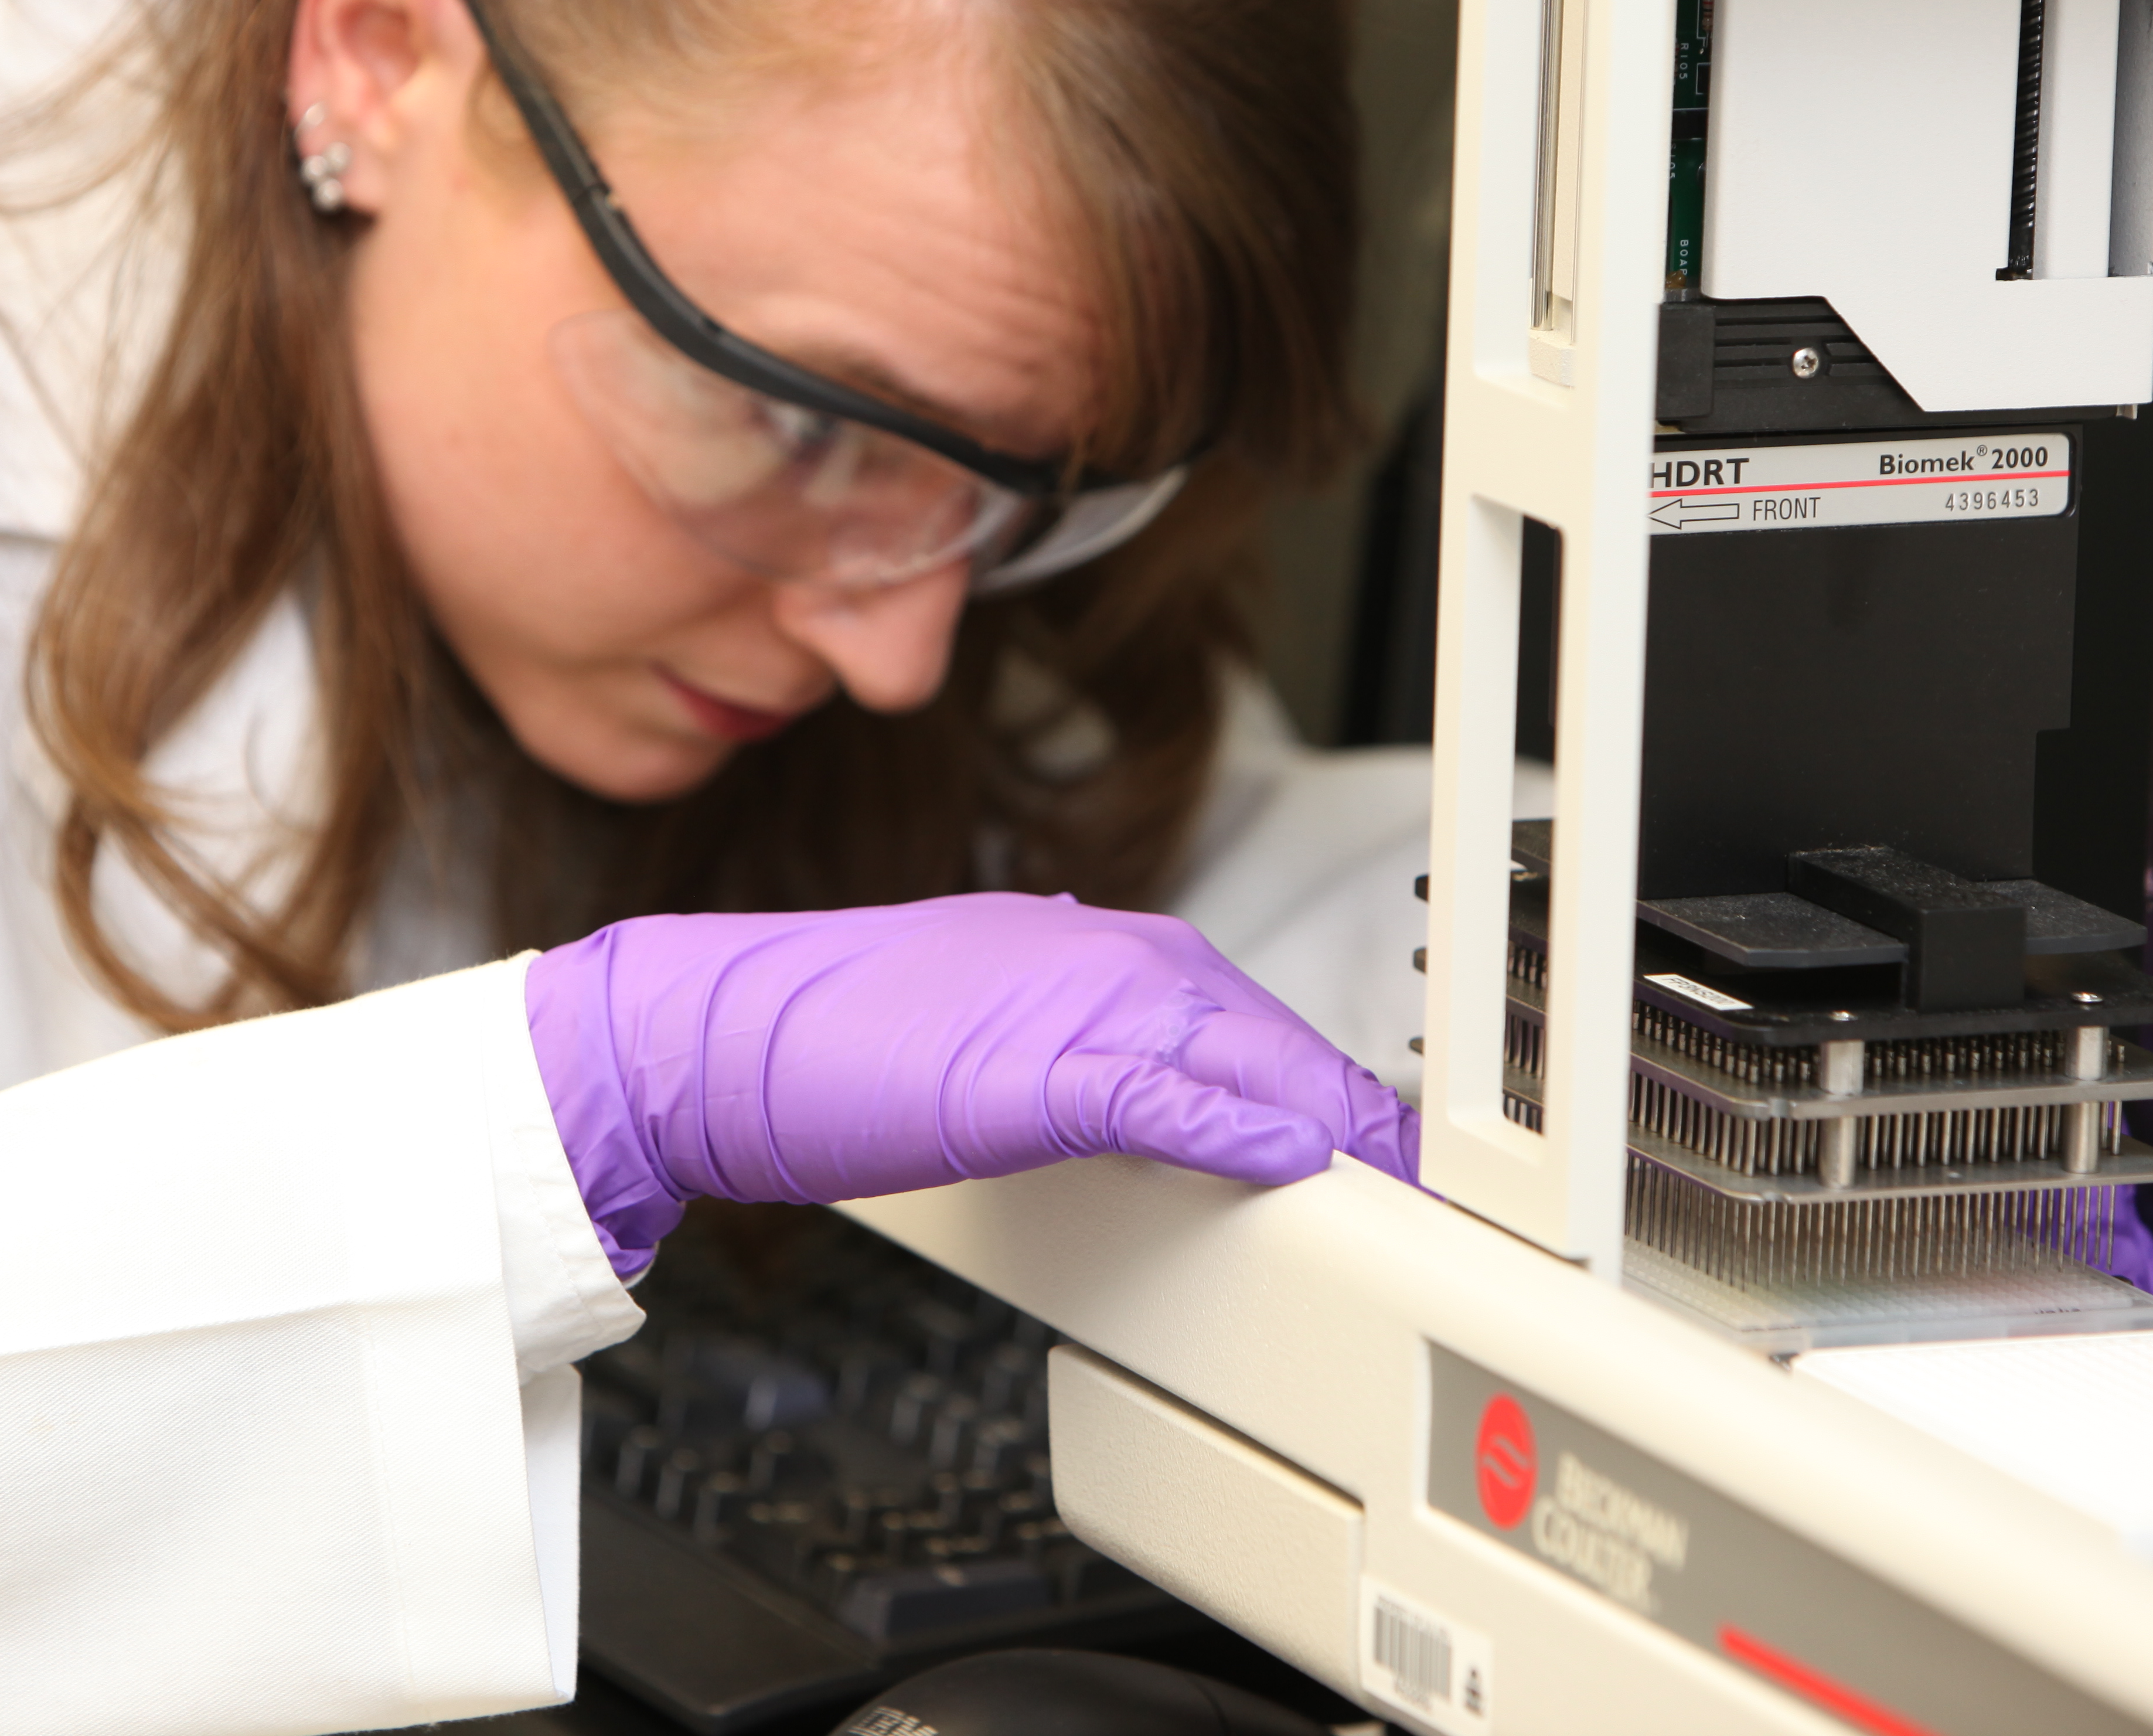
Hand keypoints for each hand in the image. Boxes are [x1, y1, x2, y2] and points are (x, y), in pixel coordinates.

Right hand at [523, 893, 1418, 1273]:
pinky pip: (1166, 1095)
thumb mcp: (998, 1047)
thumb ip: (1097, 1067)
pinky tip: (1289, 1161)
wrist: (717, 1032)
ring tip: (1400, 1200)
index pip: (1260, 1028)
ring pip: (1246, 1059)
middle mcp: (1108, 961)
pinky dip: (1236, 1126)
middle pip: (1279, 1042)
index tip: (1394, 1159)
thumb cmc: (835, 1044)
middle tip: (1435, 1195)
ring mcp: (1076, 1008)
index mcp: (1102, 952)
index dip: (1337, 1097)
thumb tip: (1174, 1115)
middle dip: (1361, 1121)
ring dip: (1329, 1129)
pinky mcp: (1036, 1069)